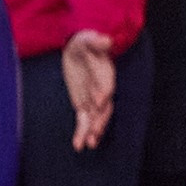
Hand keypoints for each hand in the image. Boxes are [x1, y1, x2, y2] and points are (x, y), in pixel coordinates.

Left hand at [61, 28, 116, 150]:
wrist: (80, 50)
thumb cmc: (85, 43)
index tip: (100, 100)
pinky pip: (83, 121)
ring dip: (93, 131)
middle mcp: (102, 89)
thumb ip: (96, 41)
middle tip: (96, 129)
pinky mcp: (83, 105)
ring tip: (89, 144)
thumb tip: (105, 40)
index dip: (103, 91)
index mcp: (106, 72)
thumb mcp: (87, 39)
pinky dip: (81, 133)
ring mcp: (93, 99)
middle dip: (101, 118)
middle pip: (104, 106)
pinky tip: (78, 146)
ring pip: (95, 118)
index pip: (106, 83)